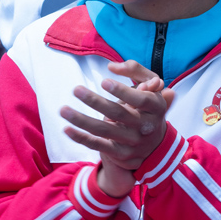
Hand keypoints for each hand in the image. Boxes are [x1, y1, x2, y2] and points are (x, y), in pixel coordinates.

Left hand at [61, 60, 175, 193]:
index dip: (123, 91)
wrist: (154, 145)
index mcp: (157, 107)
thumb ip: (135, 71)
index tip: (103, 81)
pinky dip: (81, 138)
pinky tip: (67, 129)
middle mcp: (147, 126)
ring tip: (63, 109)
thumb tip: (112, 66)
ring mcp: (133, 141)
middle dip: (95, 101)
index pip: (141, 99)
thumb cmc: (148, 107)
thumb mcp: (151, 87)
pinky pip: (98, 145)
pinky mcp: (120, 153)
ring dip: (81, 120)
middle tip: (76, 89)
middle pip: (119, 113)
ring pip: (104, 130)